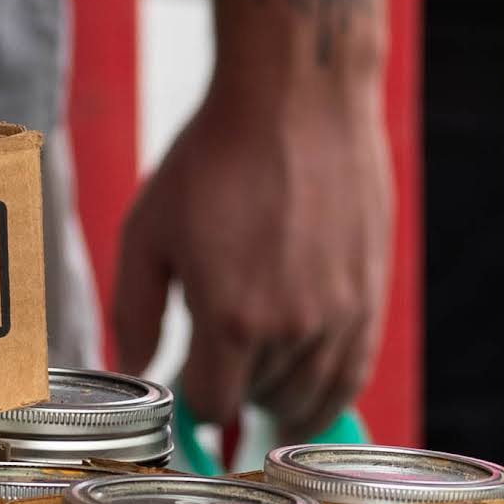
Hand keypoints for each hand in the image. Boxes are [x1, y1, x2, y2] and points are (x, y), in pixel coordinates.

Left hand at [110, 55, 391, 453]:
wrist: (297, 100)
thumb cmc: (215, 157)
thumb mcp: (147, 231)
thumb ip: (133, 314)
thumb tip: (132, 371)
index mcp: (231, 318)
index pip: (212, 404)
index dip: (192, 398)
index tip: (185, 377)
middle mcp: (292, 328)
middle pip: (258, 400)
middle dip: (233, 385)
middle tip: (219, 355)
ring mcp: (340, 315)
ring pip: (307, 396)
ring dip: (278, 394)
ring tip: (259, 375)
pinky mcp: (371, 295)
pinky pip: (353, 374)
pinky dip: (328, 397)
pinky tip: (308, 401)